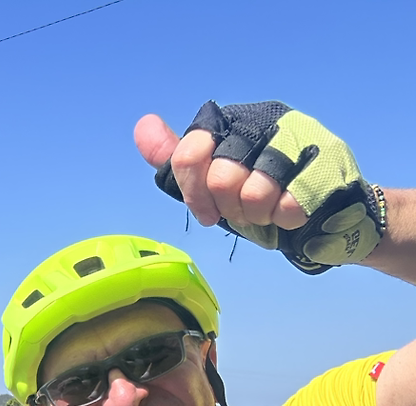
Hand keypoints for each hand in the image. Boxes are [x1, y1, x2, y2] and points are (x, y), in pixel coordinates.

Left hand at [136, 100, 383, 272]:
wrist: (317, 214)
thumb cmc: (256, 197)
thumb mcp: (208, 182)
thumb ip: (176, 159)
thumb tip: (143, 126)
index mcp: (232, 121)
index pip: (190, 152)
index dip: (194, 192)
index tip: (208, 211)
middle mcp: (265, 120)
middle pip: (220, 176)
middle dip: (229, 207)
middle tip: (242, 210)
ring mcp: (300, 137)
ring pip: (255, 191)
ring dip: (257, 215)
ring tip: (267, 210)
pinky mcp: (328, 162)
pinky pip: (288, 204)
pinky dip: (284, 218)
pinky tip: (291, 211)